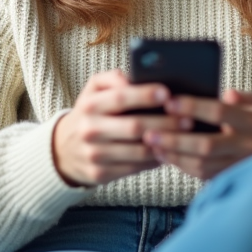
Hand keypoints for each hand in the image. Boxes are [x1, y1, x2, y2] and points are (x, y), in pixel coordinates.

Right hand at [53, 69, 191, 187]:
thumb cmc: (91, 112)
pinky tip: (168, 151)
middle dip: (165, 123)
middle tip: (188, 119)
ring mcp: (94, 154)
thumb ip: (114, 77)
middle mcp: (90, 129)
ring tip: (185, 137)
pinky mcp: (100, 174)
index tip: (168, 92)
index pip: (121, 97)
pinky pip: (135, 167)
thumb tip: (136, 78)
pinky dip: (154, 159)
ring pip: (138, 151)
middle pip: (135, 127)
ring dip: (165, 144)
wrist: (63, 149)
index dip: (145, 95)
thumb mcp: (94, 90)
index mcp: (90, 105)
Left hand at [144, 89, 251, 179]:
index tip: (169, 102)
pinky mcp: (229, 176)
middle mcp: (247, 146)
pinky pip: (202, 174)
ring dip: (174, 154)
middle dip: (176, 138)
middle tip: (150, 132)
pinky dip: (181, 165)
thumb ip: (241, 97)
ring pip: (202, 163)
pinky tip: (164, 155)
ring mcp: (238, 164)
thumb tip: (227, 94)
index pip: (219, 112)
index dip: (194, 107)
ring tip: (152, 144)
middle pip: (207, 144)